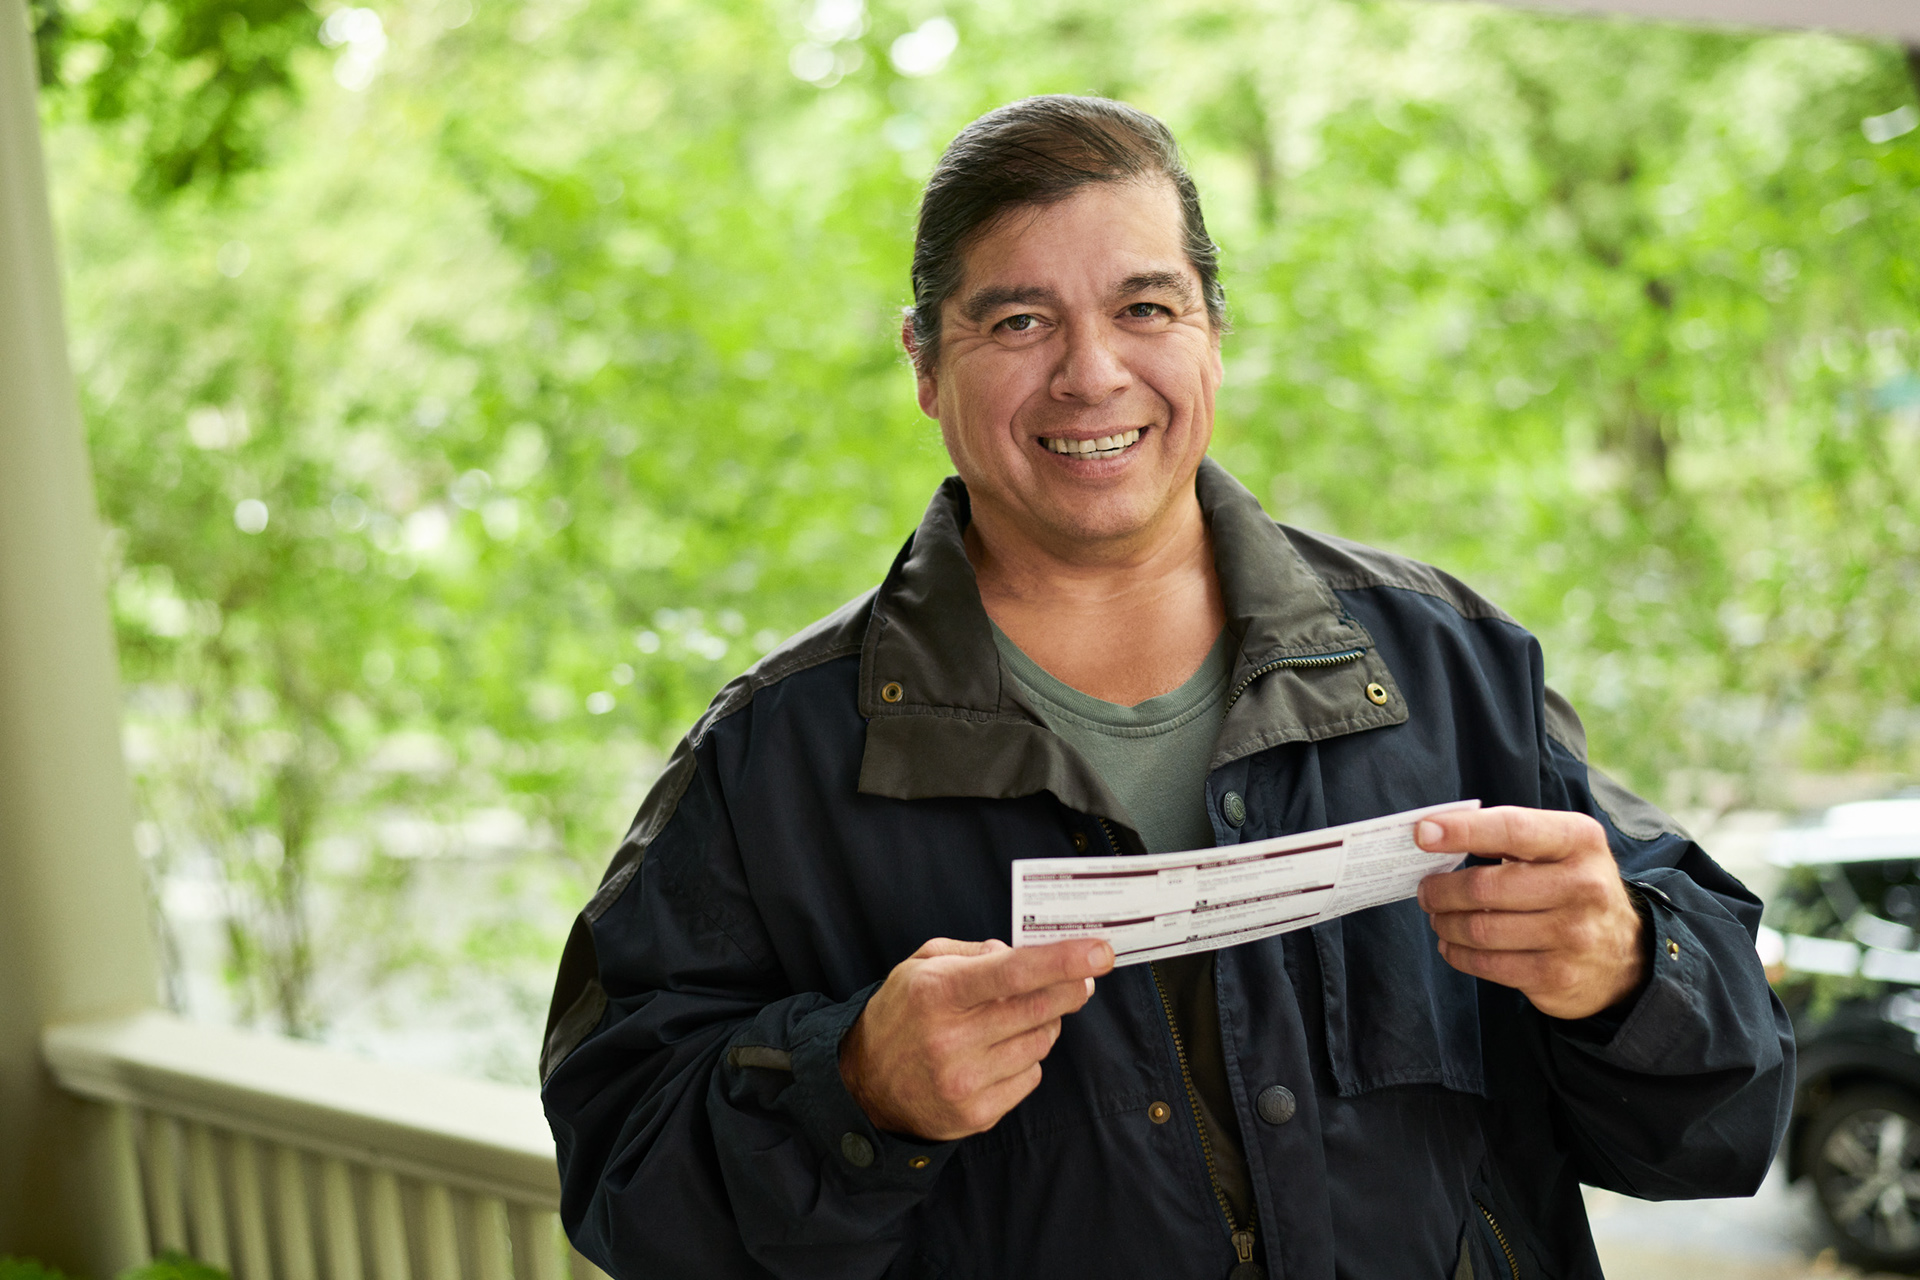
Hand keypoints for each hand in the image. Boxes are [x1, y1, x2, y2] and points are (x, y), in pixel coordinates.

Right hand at [839, 937, 1113, 1141]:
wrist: (865, 1086)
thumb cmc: (902, 1015)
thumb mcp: (922, 965)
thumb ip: (975, 952)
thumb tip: (1025, 953)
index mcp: (938, 993)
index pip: (1013, 974)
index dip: (1062, 961)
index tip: (1099, 953)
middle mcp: (951, 1040)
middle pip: (1038, 1009)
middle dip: (1071, 988)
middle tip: (1084, 976)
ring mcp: (965, 1082)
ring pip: (1041, 1043)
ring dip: (1043, 1024)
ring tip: (1015, 1019)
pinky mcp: (977, 1114)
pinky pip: (1031, 1077)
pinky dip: (1026, 1059)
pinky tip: (1000, 1054)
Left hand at [1415, 806, 1645, 1020]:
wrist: (1626, 954)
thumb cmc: (1573, 887)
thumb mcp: (1560, 848)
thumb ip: (1509, 835)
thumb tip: (1435, 834)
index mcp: (1579, 841)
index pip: (1512, 829)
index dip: (1462, 830)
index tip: (1423, 833)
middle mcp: (1582, 886)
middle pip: (1485, 886)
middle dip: (1441, 889)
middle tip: (1426, 890)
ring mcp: (1573, 935)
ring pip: (1480, 928)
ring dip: (1445, 922)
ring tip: (1438, 917)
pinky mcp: (1557, 975)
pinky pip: (1487, 964)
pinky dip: (1458, 953)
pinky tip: (1452, 944)